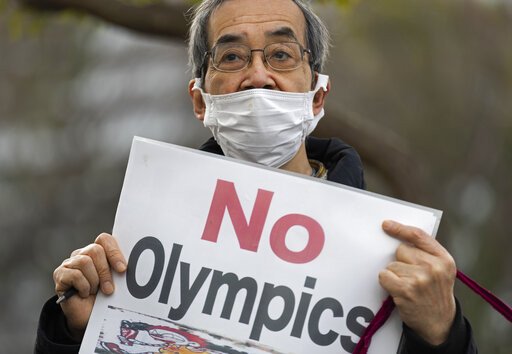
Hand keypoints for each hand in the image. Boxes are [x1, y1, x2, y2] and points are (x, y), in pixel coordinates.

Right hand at [52, 233, 125, 339]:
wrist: (87, 318)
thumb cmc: (103, 298)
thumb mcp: (115, 282)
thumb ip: (119, 270)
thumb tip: (126, 266)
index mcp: (98, 252)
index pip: (104, 239)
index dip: (114, 252)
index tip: (123, 269)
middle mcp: (83, 254)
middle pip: (95, 250)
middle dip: (105, 271)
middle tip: (109, 289)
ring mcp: (70, 263)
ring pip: (85, 262)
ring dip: (93, 281)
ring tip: (94, 291)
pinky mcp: (60, 274)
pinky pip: (74, 274)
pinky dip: (83, 286)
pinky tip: (84, 294)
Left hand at [378, 220, 455, 344]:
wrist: (439, 323)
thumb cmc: (435, 293)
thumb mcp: (441, 270)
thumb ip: (426, 253)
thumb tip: (398, 237)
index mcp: (444, 258)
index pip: (418, 235)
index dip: (400, 228)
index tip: (386, 225)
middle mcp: (434, 267)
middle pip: (401, 250)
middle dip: (401, 261)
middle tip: (412, 277)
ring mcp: (420, 278)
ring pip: (391, 264)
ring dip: (395, 275)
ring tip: (408, 287)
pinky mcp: (406, 289)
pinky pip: (384, 275)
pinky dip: (387, 283)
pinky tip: (399, 291)